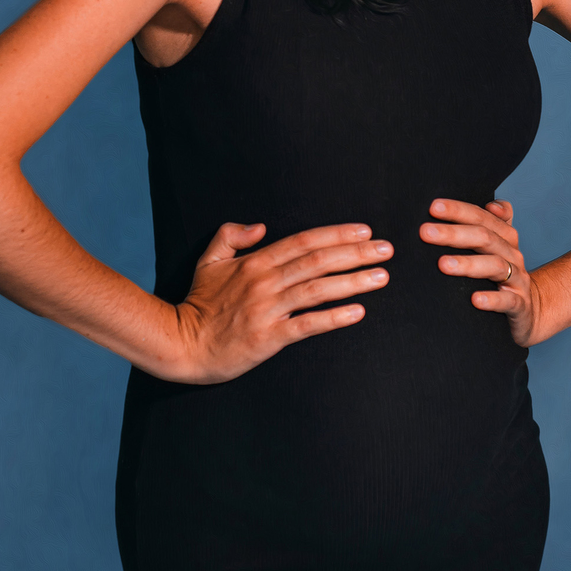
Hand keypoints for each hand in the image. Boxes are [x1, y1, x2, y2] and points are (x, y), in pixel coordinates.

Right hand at [171, 220, 391, 383]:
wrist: (183, 344)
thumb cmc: (198, 303)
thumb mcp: (208, 261)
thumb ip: (230, 236)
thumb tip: (259, 226)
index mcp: (254, 262)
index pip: (303, 242)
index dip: (335, 234)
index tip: (364, 231)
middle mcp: (265, 282)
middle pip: (317, 261)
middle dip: (355, 254)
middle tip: (387, 250)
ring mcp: (267, 310)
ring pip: (317, 290)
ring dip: (352, 282)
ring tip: (381, 277)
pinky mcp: (269, 338)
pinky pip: (307, 325)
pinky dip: (334, 318)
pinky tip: (358, 312)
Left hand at [420, 198, 538, 346]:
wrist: (527, 310)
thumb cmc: (501, 274)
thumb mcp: (496, 245)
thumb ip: (488, 222)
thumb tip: (490, 203)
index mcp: (505, 236)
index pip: (481, 217)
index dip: (458, 210)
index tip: (433, 207)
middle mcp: (512, 254)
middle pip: (485, 238)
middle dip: (454, 234)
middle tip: (425, 232)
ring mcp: (518, 279)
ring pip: (495, 266)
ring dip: (468, 264)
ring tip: (442, 264)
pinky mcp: (520, 305)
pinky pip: (508, 301)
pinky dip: (492, 299)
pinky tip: (475, 299)